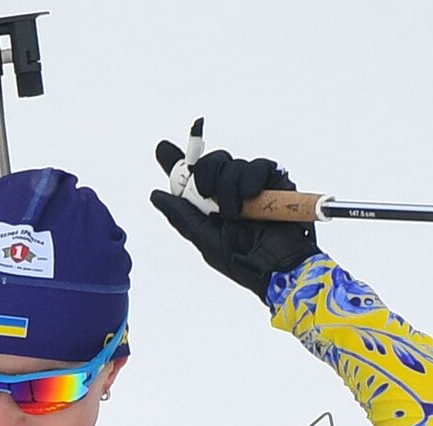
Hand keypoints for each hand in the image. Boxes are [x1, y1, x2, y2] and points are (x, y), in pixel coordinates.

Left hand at [150, 118, 318, 301]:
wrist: (276, 269)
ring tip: (236, 213)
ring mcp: (252, 185)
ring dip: (229, 186)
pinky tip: (249, 195)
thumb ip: (182, 216)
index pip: (191, 176)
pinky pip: (260, 166)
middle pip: (211, 161)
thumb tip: (155, 195)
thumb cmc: (242, 262)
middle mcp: (230, 190)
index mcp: (210, 204)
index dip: (176, 160)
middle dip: (204, 173)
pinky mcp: (276, 182)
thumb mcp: (204, 239)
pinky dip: (252, 177)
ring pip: (232, 164)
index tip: (162, 148)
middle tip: (206, 194)